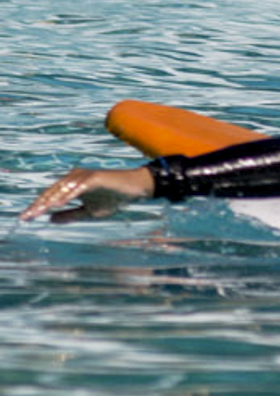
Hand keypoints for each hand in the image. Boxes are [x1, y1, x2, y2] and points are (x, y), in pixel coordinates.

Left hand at [21, 165, 154, 221]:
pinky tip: (58, 204)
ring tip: (38, 212)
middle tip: (26, 217)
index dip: (38, 207)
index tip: (26, 219)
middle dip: (38, 205)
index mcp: (73, 185)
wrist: (137, 189)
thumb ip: (70, 214)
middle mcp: (76, 177)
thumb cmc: (114, 199)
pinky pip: (79, 187)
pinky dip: (68, 196)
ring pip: (63, 189)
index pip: (51, 196)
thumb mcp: (89, 212)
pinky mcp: (96, 177)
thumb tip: (49, 218)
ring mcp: (86, 176)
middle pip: (53, 192)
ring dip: (49, 201)